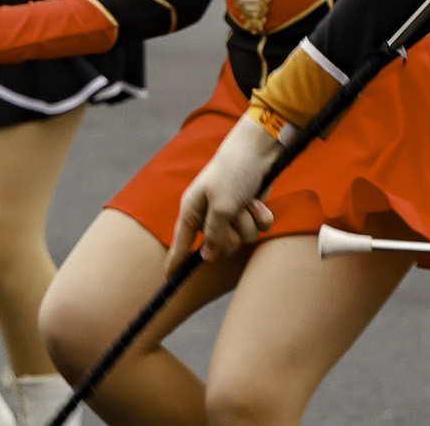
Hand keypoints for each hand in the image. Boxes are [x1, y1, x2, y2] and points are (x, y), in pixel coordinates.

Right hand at [168, 118, 281, 269]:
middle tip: (234, 216)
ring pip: (243, 237)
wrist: (257, 151)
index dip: (175, 259)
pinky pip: (258, 228)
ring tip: (247, 201)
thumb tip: (207, 256)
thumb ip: (214, 235)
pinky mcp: (248, 210)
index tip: (168, 277)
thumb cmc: (232, 173)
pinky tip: (258, 200)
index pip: (181, 241)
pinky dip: (261, 215)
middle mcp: (209, 214)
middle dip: (233, 234)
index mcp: (193, 210)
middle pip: (220, 246)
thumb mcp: (221, 206)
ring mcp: (230, 213)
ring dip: (249, 221)